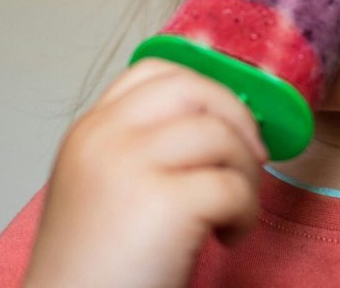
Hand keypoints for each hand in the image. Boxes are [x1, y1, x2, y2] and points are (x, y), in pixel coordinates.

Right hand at [23, 57, 267, 287]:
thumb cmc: (97, 271)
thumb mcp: (103, 190)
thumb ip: (139, 149)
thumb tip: (214, 124)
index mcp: (89, 132)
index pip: (155, 72)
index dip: (205, 91)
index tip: (226, 126)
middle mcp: (104, 138)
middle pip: (194, 89)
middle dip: (237, 121)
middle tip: (250, 161)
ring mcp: (129, 165)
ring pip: (222, 135)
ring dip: (246, 175)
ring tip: (232, 215)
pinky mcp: (162, 203)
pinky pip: (233, 185)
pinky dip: (246, 213)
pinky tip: (228, 238)